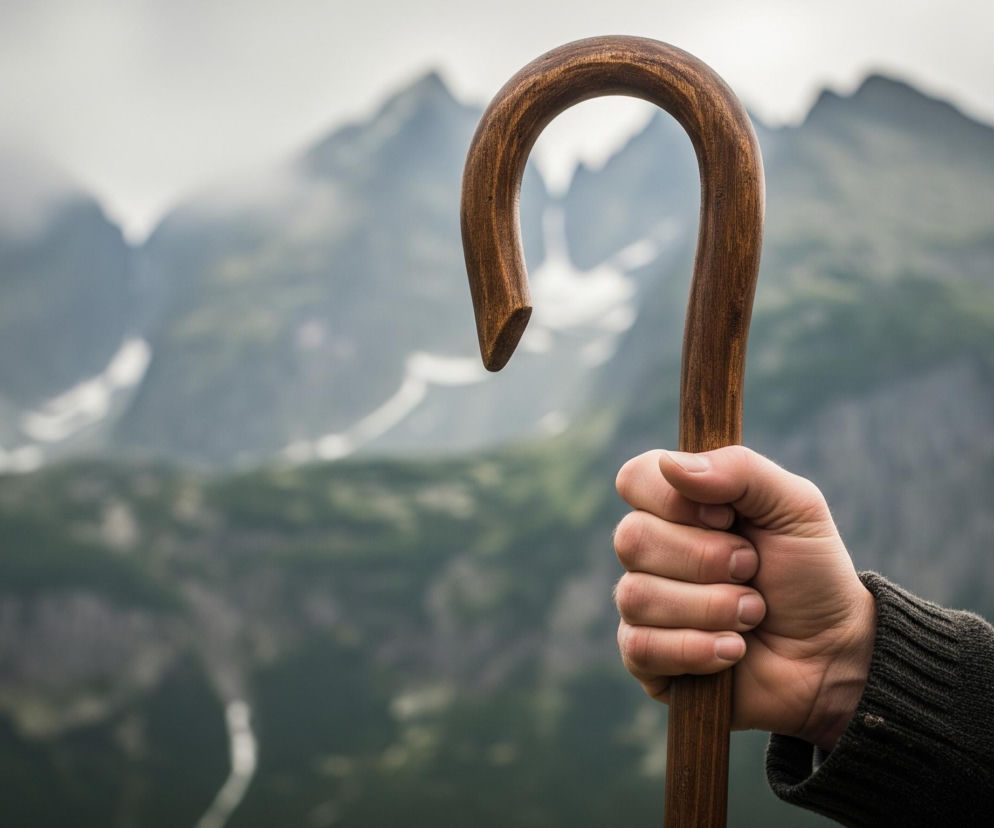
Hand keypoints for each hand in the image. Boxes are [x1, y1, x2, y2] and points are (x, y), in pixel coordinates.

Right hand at [613, 446, 875, 749]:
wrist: (834, 652)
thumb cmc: (810, 573)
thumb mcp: (794, 505)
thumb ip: (739, 469)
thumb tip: (669, 464)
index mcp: (678, 506)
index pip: (635, 479)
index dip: (676, 500)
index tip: (728, 517)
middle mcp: (651, 551)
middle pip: (633, 538)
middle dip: (707, 559)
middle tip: (752, 570)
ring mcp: (643, 605)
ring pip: (638, 595)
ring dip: (712, 608)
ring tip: (752, 615)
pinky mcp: (645, 658)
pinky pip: (640, 647)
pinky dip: (698, 648)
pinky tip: (733, 651)